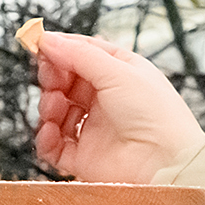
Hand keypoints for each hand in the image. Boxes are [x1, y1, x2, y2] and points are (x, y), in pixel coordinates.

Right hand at [32, 31, 204, 182]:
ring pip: (58, 112)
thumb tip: (48, 40)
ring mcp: (96, 129)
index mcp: (122, 73)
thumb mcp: (117, 71)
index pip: (83, 54)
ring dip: (49, 107)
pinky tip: (49, 132)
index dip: (60, 50)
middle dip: (53, 78)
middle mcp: (108, 100)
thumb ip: (79, 54)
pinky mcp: (86, 157)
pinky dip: (46, 138)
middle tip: (49, 79)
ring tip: (53, 108)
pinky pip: (56, 146)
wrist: (165, 164)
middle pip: (66, 82)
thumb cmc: (157, 116)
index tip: (39, 46)